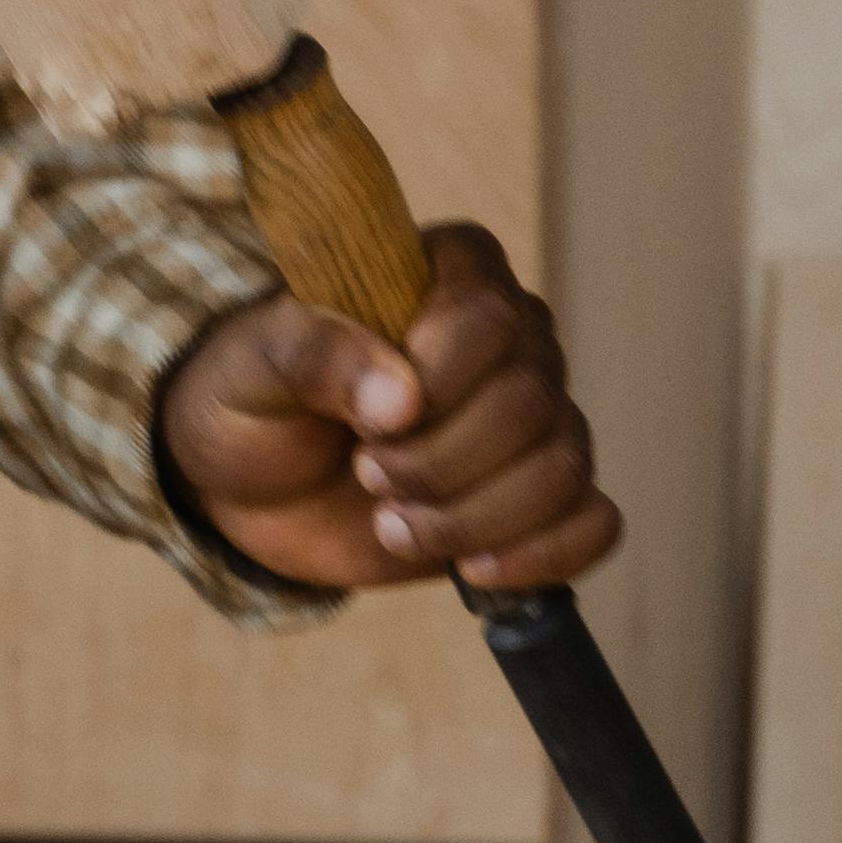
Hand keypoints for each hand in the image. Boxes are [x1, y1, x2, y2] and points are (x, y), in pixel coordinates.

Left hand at [156, 223, 618, 598]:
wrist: (247, 485)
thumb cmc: (250, 397)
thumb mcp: (253, 363)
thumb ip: (315, 355)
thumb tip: (401, 397)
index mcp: (447, 272)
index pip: (489, 317)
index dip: (438, 381)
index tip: (370, 420)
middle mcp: (509, 336)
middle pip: (531, 401)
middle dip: (442, 462)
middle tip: (368, 475)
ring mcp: (532, 418)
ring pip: (563, 466)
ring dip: (474, 517)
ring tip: (394, 524)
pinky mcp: (538, 495)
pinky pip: (594, 522)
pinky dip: (543, 555)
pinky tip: (472, 569)